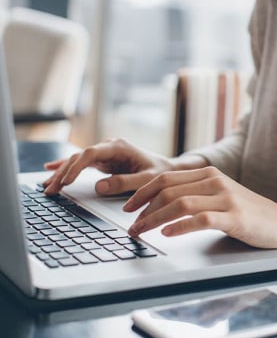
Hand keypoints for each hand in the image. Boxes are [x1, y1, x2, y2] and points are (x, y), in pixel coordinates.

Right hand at [43, 138, 205, 195]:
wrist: (168, 169)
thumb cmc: (160, 173)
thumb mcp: (147, 180)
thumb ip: (125, 183)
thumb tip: (99, 187)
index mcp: (119, 147)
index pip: (91, 153)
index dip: (76, 166)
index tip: (66, 181)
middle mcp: (110, 147)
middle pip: (80, 157)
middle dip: (63, 173)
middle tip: (50, 189)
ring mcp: (106, 153)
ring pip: (78, 160)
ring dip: (62, 173)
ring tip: (47, 186)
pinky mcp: (104, 161)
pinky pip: (82, 163)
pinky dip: (67, 167)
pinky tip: (51, 169)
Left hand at [124, 166, 276, 251]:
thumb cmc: (246, 211)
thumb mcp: (219, 194)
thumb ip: (195, 193)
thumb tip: (160, 204)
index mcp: (208, 173)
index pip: (166, 178)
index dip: (142, 192)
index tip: (128, 207)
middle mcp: (215, 181)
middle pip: (168, 189)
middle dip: (143, 208)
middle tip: (130, 225)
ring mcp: (225, 198)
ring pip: (180, 203)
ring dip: (154, 219)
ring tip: (141, 231)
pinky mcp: (234, 217)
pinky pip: (201, 219)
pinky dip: (180, 226)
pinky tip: (167, 233)